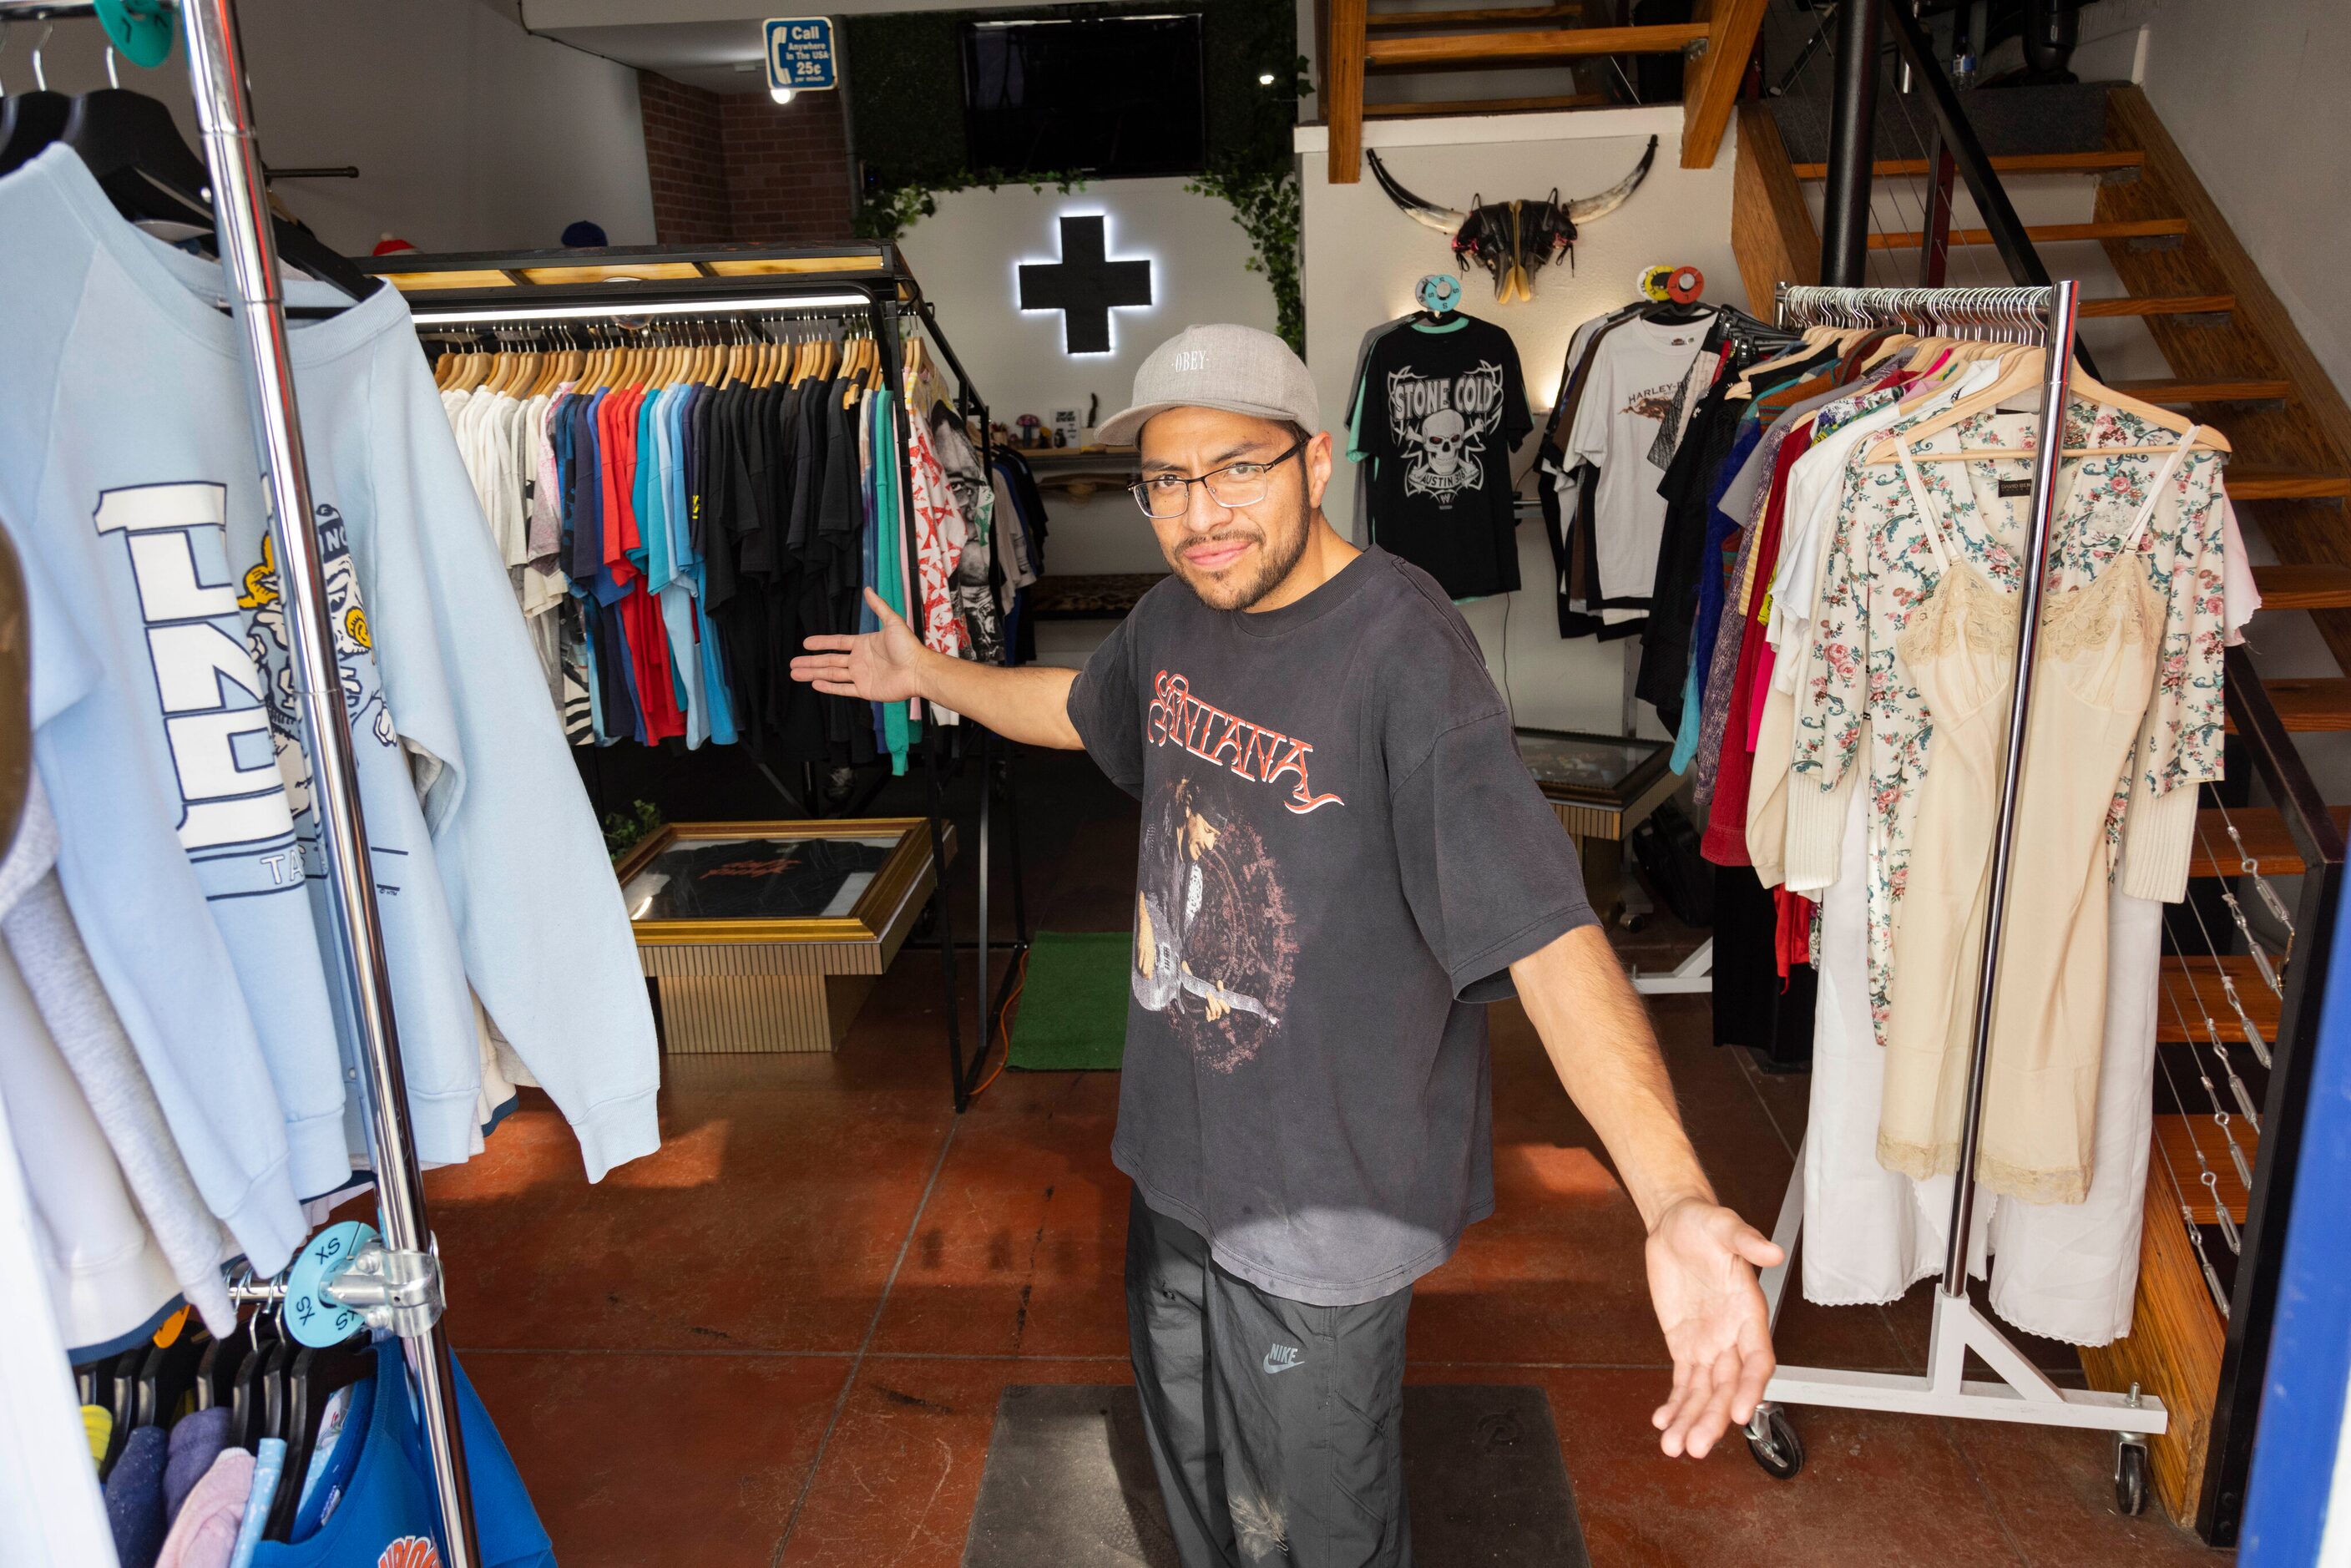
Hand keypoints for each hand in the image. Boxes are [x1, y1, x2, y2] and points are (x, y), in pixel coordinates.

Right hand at [789, 588, 926, 701]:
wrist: (918, 670)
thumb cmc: (908, 646)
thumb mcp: (892, 622)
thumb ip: (878, 606)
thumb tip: (868, 589)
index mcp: (863, 644)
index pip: (837, 643)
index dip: (821, 642)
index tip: (805, 643)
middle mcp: (859, 660)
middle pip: (829, 660)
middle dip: (810, 662)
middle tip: (793, 663)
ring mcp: (861, 675)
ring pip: (831, 674)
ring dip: (813, 674)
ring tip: (796, 674)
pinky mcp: (865, 690)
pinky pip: (843, 689)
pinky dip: (829, 687)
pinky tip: (815, 684)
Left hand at [1645, 1197, 1782, 1459]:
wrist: (1676, 1224)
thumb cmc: (1705, 1223)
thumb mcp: (1723, 1224)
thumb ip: (1746, 1240)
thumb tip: (1772, 1250)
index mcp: (1749, 1312)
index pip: (1757, 1360)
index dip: (1750, 1388)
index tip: (1738, 1413)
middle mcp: (1732, 1335)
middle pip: (1727, 1387)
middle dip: (1713, 1418)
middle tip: (1697, 1446)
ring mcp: (1708, 1343)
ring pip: (1703, 1392)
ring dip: (1691, 1420)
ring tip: (1675, 1448)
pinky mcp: (1684, 1344)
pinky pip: (1682, 1381)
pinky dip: (1674, 1404)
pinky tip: (1663, 1423)